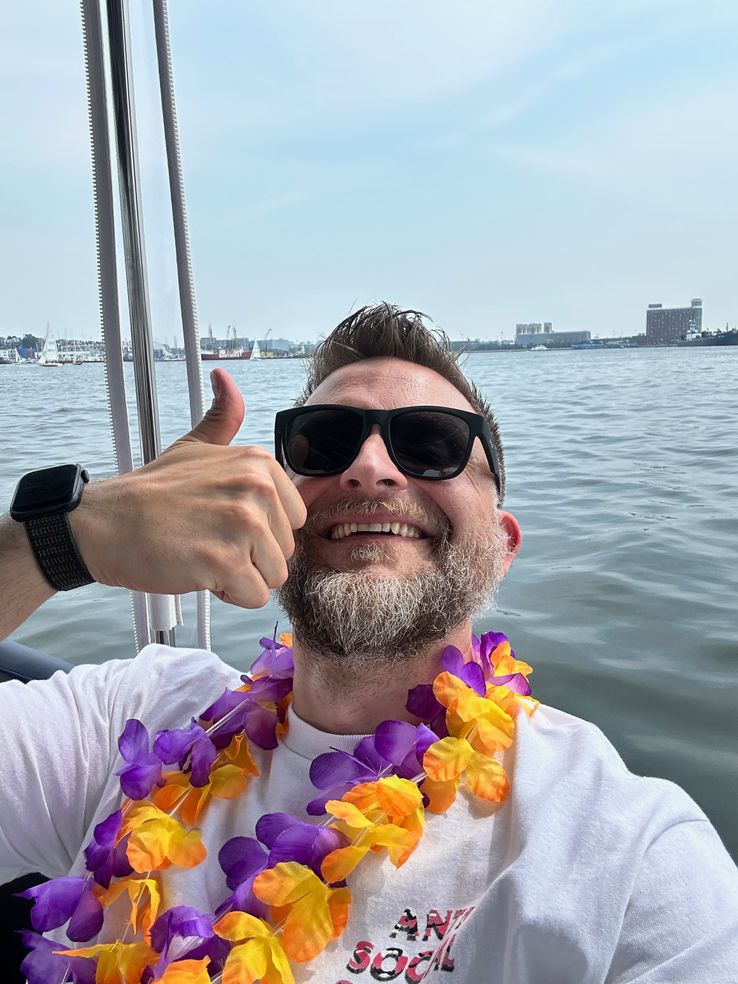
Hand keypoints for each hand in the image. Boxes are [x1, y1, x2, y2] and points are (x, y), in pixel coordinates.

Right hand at [70, 370, 306, 607]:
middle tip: (209, 541)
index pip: (293, 520)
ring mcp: (243, 524)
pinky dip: (229, 594)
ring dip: (241, 577)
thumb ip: (222, 419)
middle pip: (285, 550)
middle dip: (251, 557)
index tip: (224, 523)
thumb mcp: (194, 446)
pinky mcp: (226, 560)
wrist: (107, 523)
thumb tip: (225, 378)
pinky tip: (200, 571)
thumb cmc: (151, 494)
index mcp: (259, 464)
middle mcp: (258, 489)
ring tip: (205, 555)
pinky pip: (254, 596)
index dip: (261, 532)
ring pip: (273, 576)